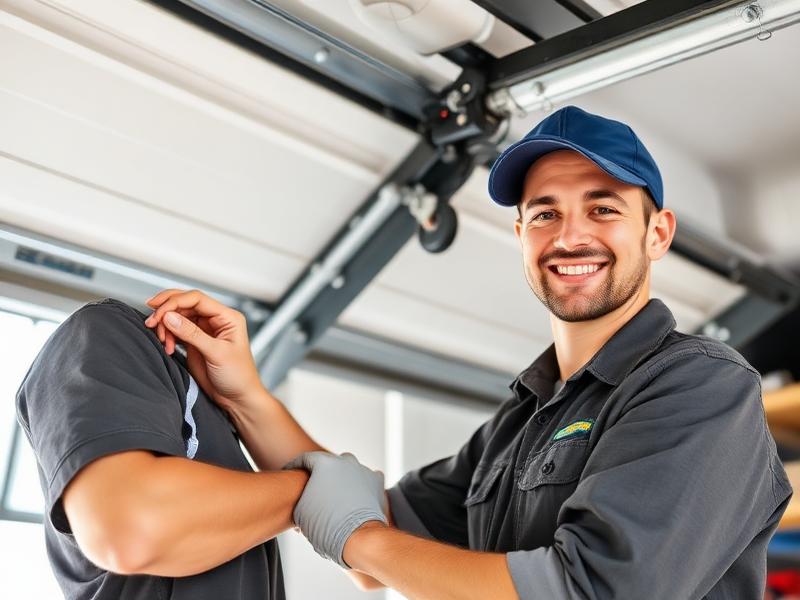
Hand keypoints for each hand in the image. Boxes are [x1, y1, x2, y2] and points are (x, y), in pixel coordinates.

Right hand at [144, 289, 262, 415]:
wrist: (237, 398)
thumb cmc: (238, 376)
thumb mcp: (216, 353)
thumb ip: (192, 334)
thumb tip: (170, 316)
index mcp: (227, 317)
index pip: (197, 299)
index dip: (175, 302)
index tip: (158, 313)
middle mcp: (216, 320)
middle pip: (185, 303)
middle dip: (166, 310)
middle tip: (151, 320)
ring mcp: (204, 330)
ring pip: (178, 316)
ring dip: (165, 326)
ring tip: (162, 340)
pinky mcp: (195, 341)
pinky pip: (176, 330)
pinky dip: (167, 336)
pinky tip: (167, 346)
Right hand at [284, 452, 386, 567]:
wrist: (358, 538)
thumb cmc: (326, 526)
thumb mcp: (300, 511)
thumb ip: (300, 497)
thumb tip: (302, 499)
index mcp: (324, 462)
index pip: (304, 459)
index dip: (294, 467)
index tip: (289, 473)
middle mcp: (345, 461)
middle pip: (328, 463)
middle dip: (320, 473)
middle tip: (313, 486)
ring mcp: (363, 469)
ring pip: (348, 470)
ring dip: (341, 479)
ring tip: (335, 495)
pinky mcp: (377, 482)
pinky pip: (365, 479)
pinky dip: (359, 486)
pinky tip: (354, 498)